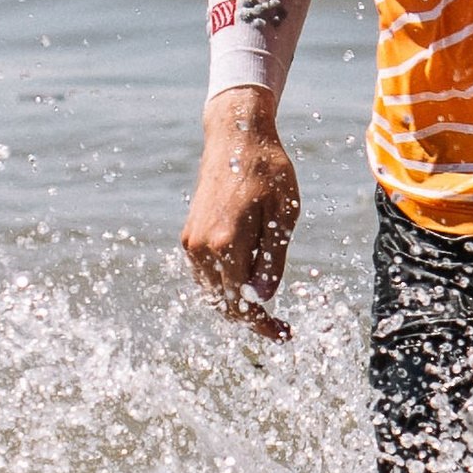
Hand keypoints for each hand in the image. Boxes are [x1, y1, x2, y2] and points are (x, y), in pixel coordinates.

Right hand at [181, 89, 301, 338]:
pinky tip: (248, 284)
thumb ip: (272, 260)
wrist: (235, 137)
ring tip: (266, 305)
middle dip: (251, 318)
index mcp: (226, 245)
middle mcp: (201, 248)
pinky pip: (205, 275)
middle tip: (279, 326)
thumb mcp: (283, 216)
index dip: (263, 325)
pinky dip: (225, 287)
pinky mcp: (189, 236)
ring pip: (212, 292)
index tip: (284, 335)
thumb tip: (264, 297)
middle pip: (223, 304)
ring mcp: (191, 243)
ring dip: (236, 304)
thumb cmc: (267, 171)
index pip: (242, 303)